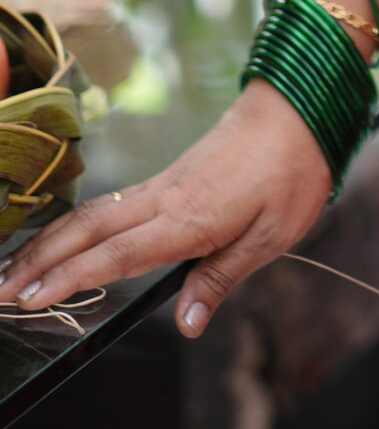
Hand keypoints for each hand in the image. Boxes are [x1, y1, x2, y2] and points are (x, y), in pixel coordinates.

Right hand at [0, 78, 333, 337]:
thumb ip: (222, 278)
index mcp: (189, 219)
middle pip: (89, 231)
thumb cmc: (293, 170)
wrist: (299, 103)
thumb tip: (186, 325)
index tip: (31, 300)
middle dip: (40, 260)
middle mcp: (165, 198)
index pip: (117, 255)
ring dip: (51, 241)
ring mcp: (164, 183)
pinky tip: (65, 238)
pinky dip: (78, 223)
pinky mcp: (170, 176)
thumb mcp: (273, 235)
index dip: (71, 279)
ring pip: (94, 214)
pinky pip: (113, 203)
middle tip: (1, 290)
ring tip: (16, 268)